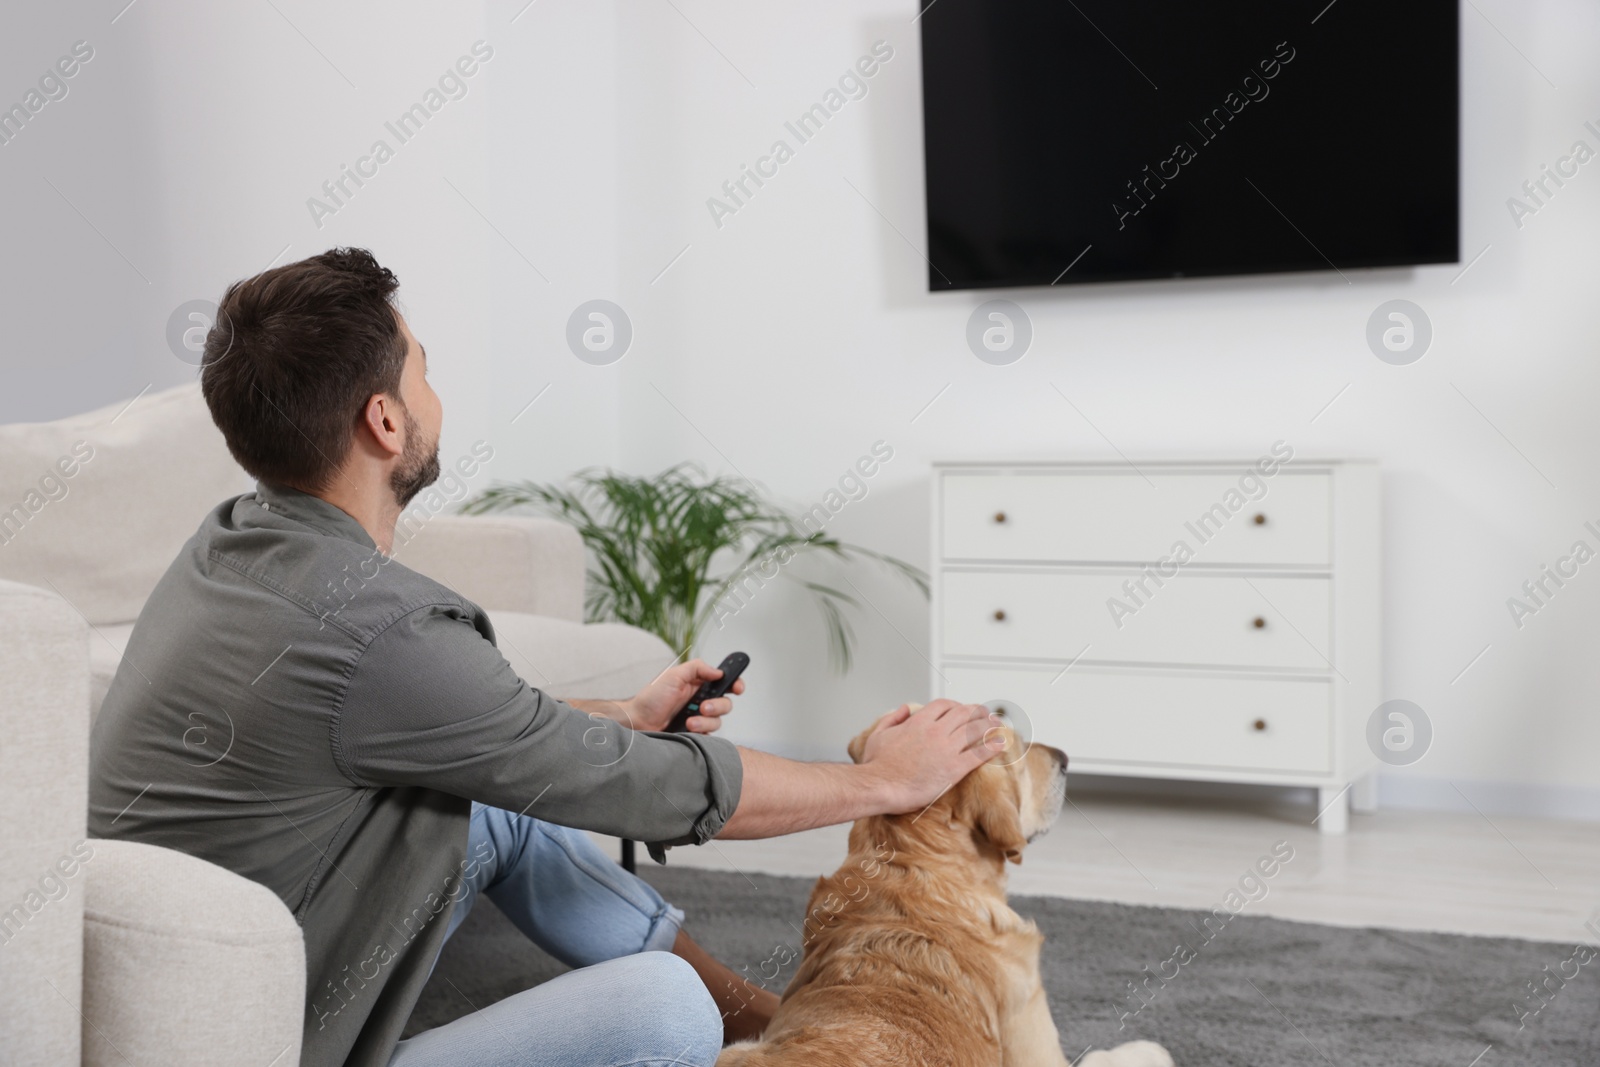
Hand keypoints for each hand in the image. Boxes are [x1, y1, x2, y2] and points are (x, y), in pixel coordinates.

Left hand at [625, 658, 744, 733]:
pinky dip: (701, 734)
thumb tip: (718, 671)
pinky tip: (688, 731)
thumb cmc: (650, 699)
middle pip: (725, 704)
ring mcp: (698, 719)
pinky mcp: (694, 734)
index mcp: (697, 685)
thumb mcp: (673, 676)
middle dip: (718, 706)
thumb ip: (697, 668)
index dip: (735, 684)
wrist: (637, 722)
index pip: (724, 683)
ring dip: (705, 722)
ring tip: (689, 723)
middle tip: (703, 707)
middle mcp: (700, 701)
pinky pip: (709, 736)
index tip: (737, 688)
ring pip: (717, 721)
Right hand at [857, 701, 1002, 812]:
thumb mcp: (878, 734)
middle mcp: (935, 731)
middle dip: (978, 711)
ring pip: (975, 730)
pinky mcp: (954, 769)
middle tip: (986, 714)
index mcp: (918, 722)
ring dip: (989, 725)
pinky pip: (979, 754)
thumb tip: (904, 709)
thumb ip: (893, 718)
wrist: (879, 786)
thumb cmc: (876, 765)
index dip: (956, 705)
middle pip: (964, 713)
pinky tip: (1000, 744)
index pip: (944, 705)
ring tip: (997, 725)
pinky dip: (992, 747)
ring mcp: (946, 749)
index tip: (961, 710)